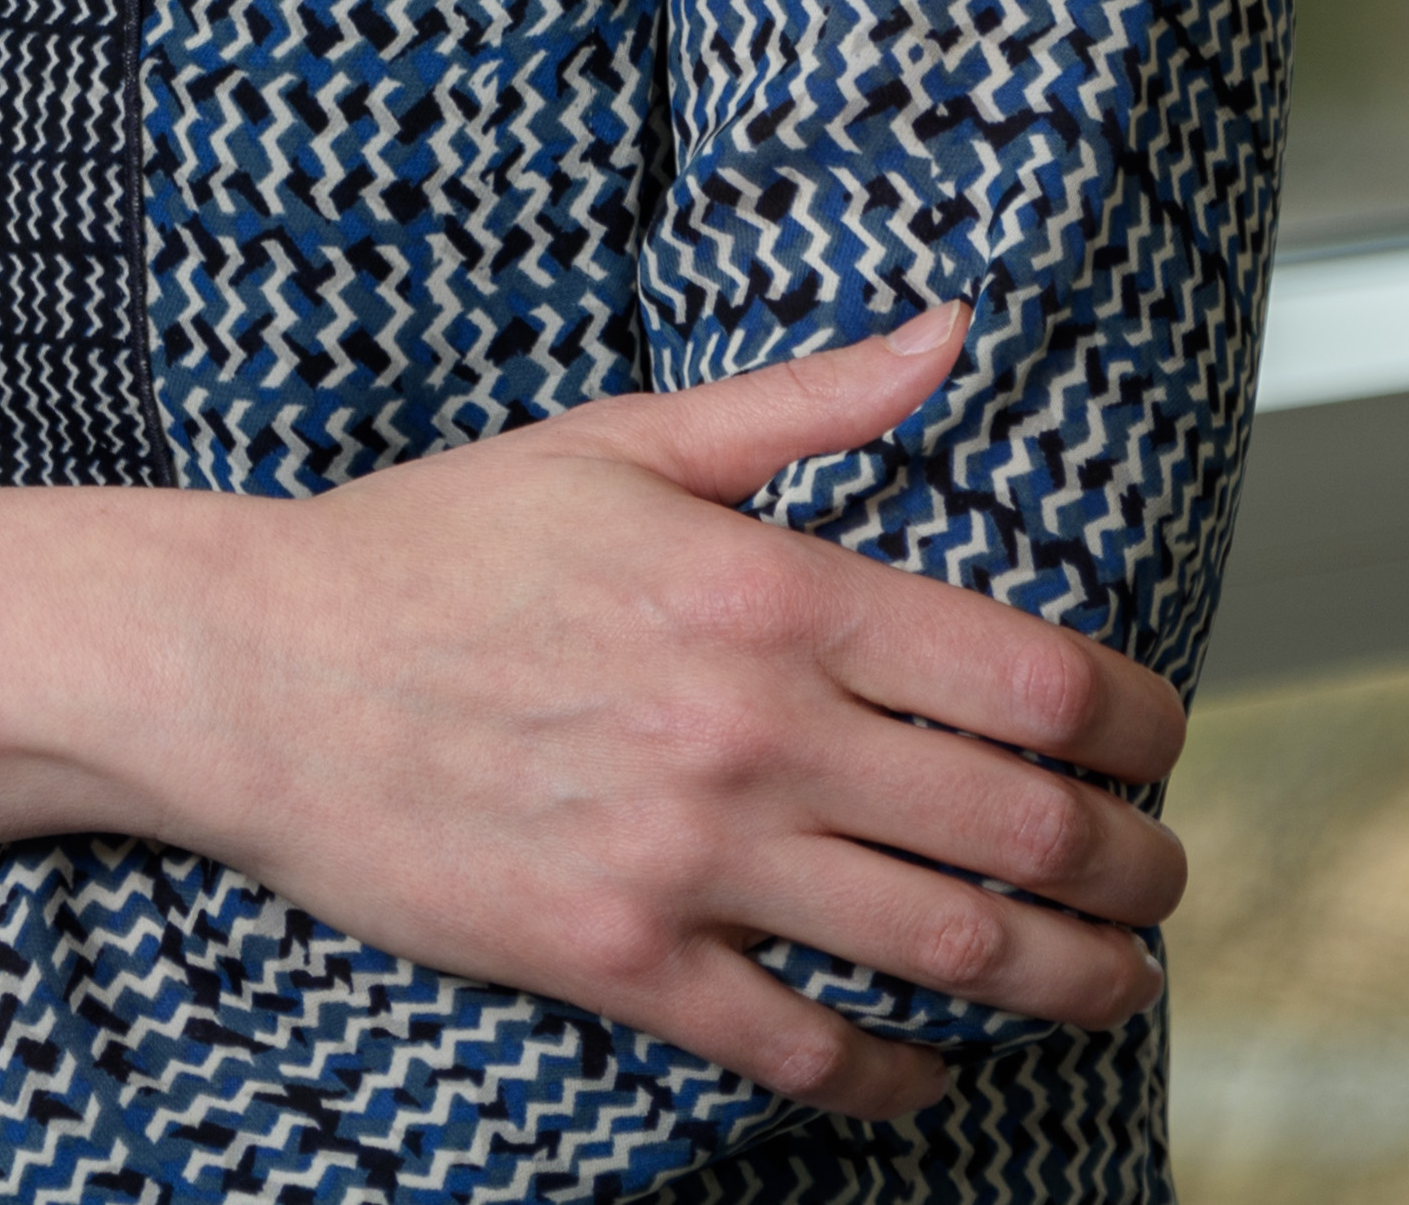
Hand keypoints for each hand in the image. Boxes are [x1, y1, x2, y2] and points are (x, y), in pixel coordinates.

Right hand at [0, 308, 1182, 1120]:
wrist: (249, 668)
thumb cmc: (432, 542)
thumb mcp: (618, 440)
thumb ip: (804, 404)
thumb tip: (952, 333)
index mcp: (767, 588)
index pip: (1032, 675)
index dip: (1136, 724)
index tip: (1152, 743)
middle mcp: (749, 727)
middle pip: (1023, 825)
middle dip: (1133, 866)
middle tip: (1159, 877)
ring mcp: (688, 853)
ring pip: (948, 948)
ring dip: (1067, 980)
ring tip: (1111, 981)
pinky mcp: (619, 955)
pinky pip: (804, 1046)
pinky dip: (899, 1074)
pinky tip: (935, 1066)